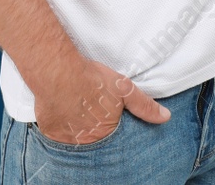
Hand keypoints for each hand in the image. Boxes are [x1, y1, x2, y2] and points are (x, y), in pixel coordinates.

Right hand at [33, 58, 170, 144]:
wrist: (59, 74)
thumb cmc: (92, 80)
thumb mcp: (124, 89)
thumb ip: (144, 105)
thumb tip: (165, 117)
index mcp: (105, 130)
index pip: (109, 133)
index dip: (106, 122)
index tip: (101, 113)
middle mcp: (86, 139)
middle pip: (91, 136)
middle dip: (91, 125)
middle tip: (87, 108)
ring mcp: (67, 138)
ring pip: (73, 135)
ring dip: (75, 125)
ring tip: (74, 106)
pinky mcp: (49, 131)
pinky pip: (55, 131)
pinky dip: (57, 123)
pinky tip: (59, 108)